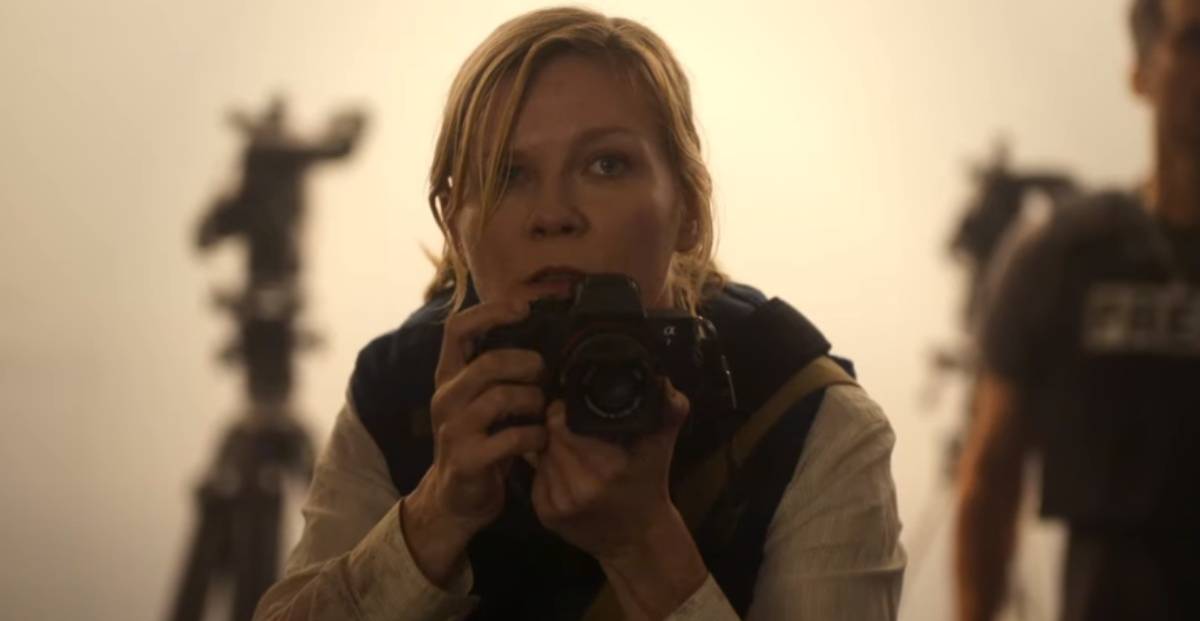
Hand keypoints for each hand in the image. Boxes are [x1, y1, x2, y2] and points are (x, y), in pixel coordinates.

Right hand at [402, 298, 547, 584]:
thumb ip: (501, 373)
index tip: (524, 307)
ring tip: (542, 411)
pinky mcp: (467, 459)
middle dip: (526, 364)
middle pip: (488, 362)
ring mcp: (453, 429)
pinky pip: (511, 438)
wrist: (455, 499)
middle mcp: (446, 397)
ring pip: (501, 397)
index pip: (458, 328)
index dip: (491, 312)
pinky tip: (540, 441)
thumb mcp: (484, 402)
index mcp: (449, 376)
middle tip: (545, 374)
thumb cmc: (480, 441)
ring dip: (533, 402)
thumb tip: (544, 342)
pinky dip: (535, 437)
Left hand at [530, 379, 689, 561]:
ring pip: (540, 455)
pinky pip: (536, 476)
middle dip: (558, 426)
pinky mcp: (545, 515)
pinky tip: (566, 469)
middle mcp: (579, 487)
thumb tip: (662, 379)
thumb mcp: (661, 446)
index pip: (561, 423)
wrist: (637, 539)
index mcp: (607, 467)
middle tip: (571, 424)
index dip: (564, 409)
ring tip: (571, 446)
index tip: (573, 406)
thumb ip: (668, 410)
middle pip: (549, 436)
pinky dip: (547, 468)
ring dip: (551, 446)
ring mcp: (559, 504)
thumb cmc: (649, 484)